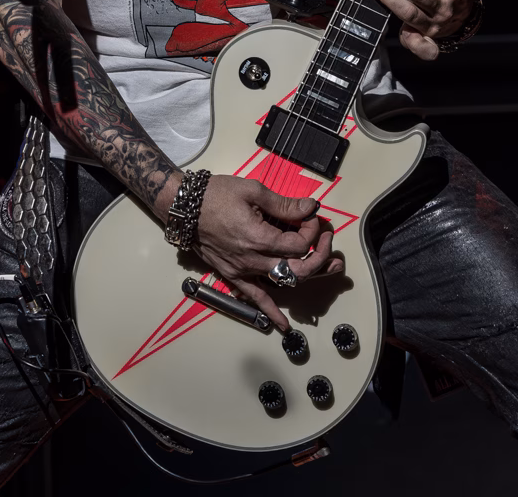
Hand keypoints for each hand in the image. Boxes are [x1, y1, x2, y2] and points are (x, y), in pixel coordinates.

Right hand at [190, 175, 341, 330]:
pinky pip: (255, 298)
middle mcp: (253, 260)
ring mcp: (243, 271)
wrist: (185, 208)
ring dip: (310, 276)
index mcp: (258, 238)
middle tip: (327, 239)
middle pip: (298, 268)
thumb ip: (284, 204)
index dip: (312, 230)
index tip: (312, 216)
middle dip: (319, 254)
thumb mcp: (252, 191)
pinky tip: (283, 325)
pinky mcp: (234, 276)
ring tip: (332, 267)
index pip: (298, 244)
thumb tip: (311, 208)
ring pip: (284, 282)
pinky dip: (270, 312)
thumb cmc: (216, 195)